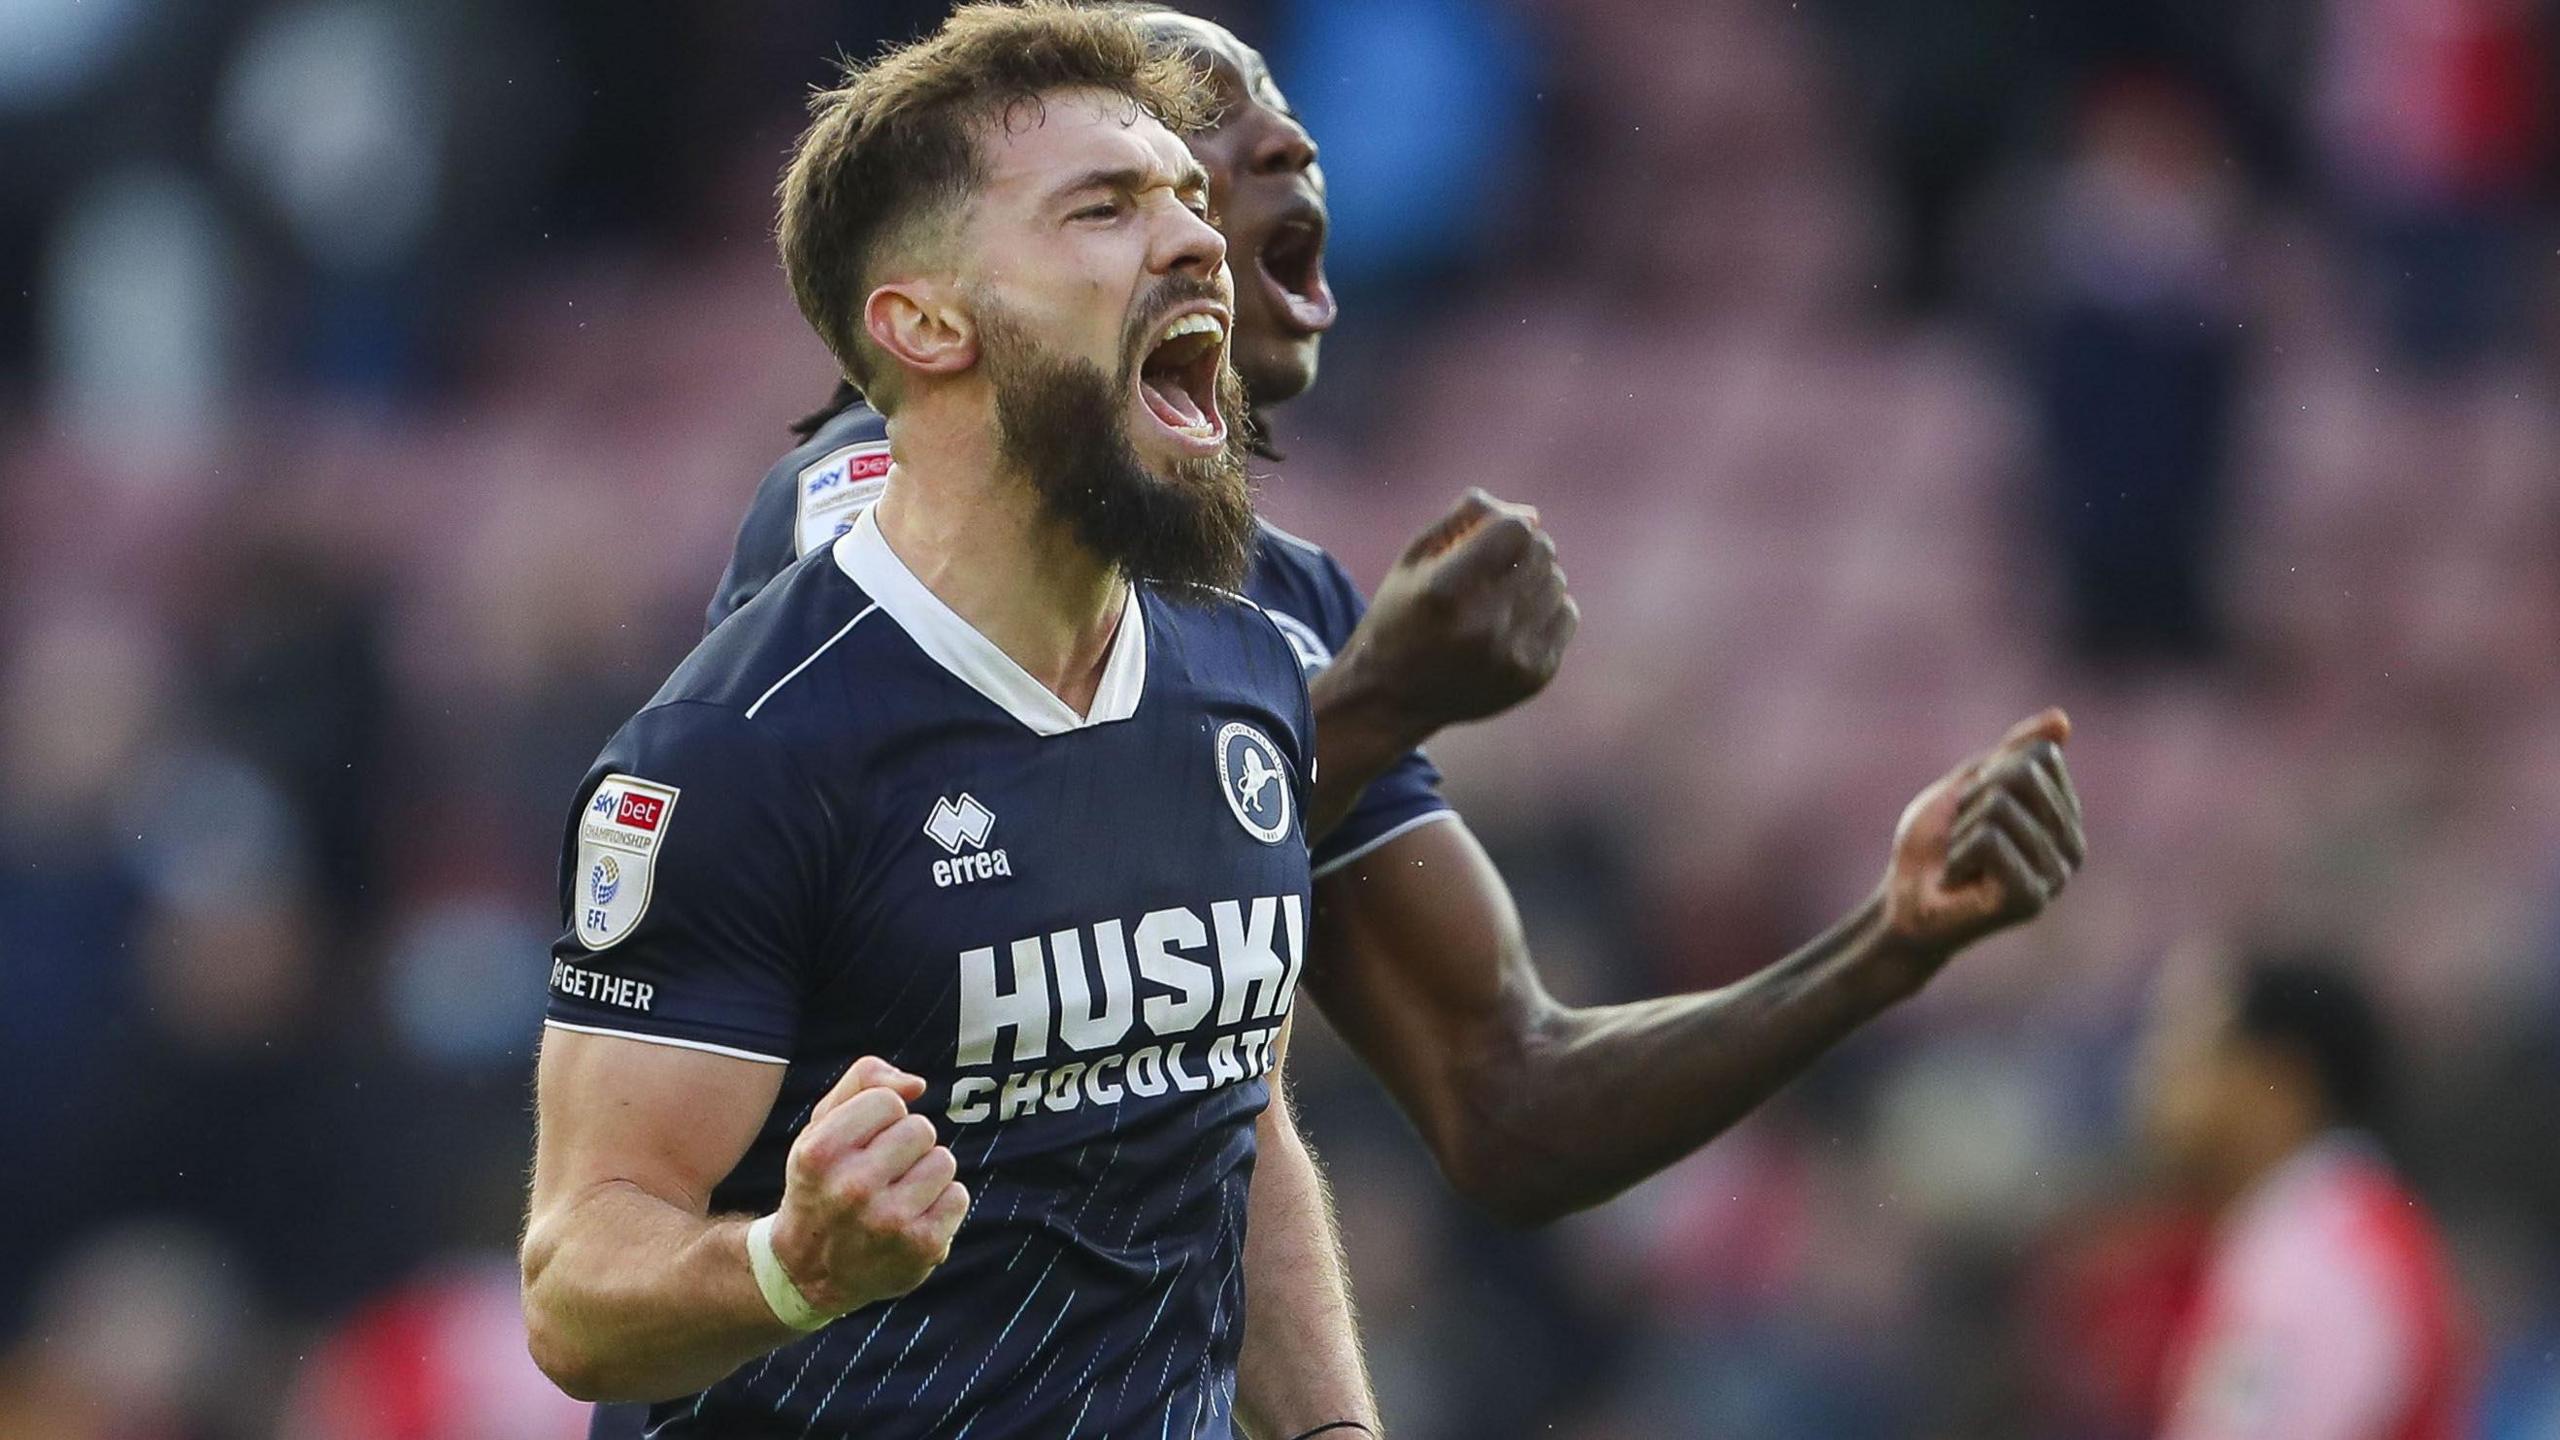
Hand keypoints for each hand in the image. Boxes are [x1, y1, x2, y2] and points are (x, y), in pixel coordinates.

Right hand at [770, 1056, 969, 1314]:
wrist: (809, 1271)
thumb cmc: (823, 1183)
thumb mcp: (821, 1126)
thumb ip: (862, 1081)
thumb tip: (917, 1084)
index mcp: (820, 1153)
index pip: (888, 1101)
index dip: (881, 1117)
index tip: (861, 1143)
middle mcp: (852, 1188)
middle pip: (921, 1129)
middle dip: (906, 1145)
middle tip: (880, 1173)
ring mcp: (890, 1221)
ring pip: (943, 1160)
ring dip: (926, 1173)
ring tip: (895, 1195)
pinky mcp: (923, 1246)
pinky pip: (958, 1195)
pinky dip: (941, 1203)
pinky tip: (911, 1218)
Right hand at [1335, 489, 1578, 736]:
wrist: (1393, 696)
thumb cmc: (1402, 614)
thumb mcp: (1416, 558)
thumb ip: (1467, 520)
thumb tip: (1533, 515)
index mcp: (1445, 591)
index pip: (1516, 529)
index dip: (1507, 524)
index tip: (1490, 538)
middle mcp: (1481, 626)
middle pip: (1541, 553)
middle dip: (1523, 549)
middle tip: (1495, 567)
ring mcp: (1511, 656)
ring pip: (1557, 582)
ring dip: (1534, 579)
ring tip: (1500, 596)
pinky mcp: (1532, 677)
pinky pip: (1567, 615)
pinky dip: (1547, 609)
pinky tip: (1515, 620)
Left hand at [1880, 709, 2085, 962]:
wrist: (1904, 903)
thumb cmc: (1936, 845)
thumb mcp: (1971, 784)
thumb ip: (2016, 751)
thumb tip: (2062, 720)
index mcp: (2064, 815)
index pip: (2037, 755)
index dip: (1988, 774)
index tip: (1973, 808)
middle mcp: (2072, 846)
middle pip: (2021, 775)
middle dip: (1974, 799)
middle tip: (1963, 838)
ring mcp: (2055, 875)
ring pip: (2000, 806)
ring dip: (1962, 830)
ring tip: (1961, 862)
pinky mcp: (2031, 898)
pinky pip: (1989, 839)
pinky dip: (1958, 854)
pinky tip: (1960, 881)